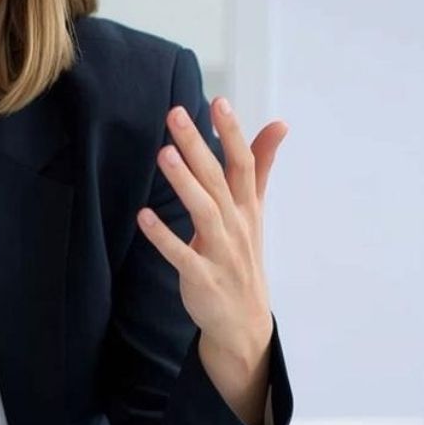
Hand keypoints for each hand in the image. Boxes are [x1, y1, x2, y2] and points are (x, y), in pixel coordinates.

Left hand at [137, 97, 286, 424]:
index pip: (243, 164)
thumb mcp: (254, 211)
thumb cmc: (244, 257)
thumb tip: (279, 124)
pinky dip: (164, 236)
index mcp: (247, 208)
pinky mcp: (202, 278)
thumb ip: (261, 166)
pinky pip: (182, 255)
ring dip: (184, 183)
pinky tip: (144, 216)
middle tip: (176, 114)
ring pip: (204, 212)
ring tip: (165, 153)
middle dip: (199, 146)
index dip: (232, 133)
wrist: (243, 322)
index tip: (218, 102)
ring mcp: (221, 253)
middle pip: (219, 180)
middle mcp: (237, 226)